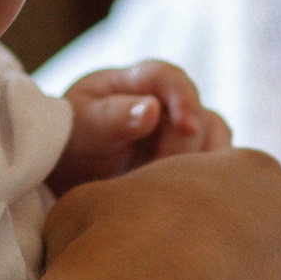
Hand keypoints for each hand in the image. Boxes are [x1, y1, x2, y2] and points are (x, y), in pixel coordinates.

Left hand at [49, 60, 231, 191]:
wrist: (65, 182)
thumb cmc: (66, 146)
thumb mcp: (79, 129)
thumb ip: (110, 119)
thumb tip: (151, 108)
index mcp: (134, 83)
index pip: (168, 77)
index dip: (184, 98)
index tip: (186, 127)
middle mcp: (164, 104)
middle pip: (198, 115)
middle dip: (183, 148)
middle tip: (158, 178)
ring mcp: (180, 133)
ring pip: (214, 141)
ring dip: (201, 167)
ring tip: (170, 194)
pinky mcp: (189, 162)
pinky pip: (215, 168)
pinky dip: (208, 183)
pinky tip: (185, 202)